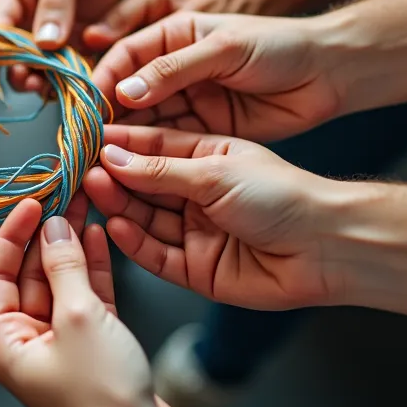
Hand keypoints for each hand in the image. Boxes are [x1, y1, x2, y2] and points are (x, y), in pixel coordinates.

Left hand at [0, 200, 201, 406]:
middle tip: (62, 196)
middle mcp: (27, 343)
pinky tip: (98, 238)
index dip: (10, 235)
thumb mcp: (79, 318)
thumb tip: (56, 228)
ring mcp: (60, 345)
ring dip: (71, 247)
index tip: (30, 203)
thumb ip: (65, 267)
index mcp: (4, 343)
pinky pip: (84, 299)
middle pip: (28, 275)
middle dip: (45, 235)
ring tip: (83, 206)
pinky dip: (92, 269)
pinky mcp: (92, 348)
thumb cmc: (102, 399)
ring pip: (60, 283)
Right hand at [83, 125, 354, 310]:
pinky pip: (156, 255)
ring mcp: (195, 231)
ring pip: (145, 219)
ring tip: (93, 191)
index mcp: (205, 157)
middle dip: (113, 176)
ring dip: (120, 205)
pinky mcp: (195, 268)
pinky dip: (135, 242)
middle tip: (81, 168)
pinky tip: (117, 226)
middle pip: (143, 184)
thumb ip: (160, 168)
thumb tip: (112, 156)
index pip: (152, 146)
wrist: (325, 248)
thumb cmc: (283, 196)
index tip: (87, 139)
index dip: (120, 143)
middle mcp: (196, 193)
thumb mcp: (215, 171)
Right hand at [90, 12, 345, 142]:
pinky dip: (151, 159)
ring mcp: (189, 103)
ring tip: (105, 163)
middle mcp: (175, 71)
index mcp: (174, 36)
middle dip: (110, 118)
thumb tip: (125, 92)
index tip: (89, 107)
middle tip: (89, 143)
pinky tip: (134, 172)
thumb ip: (174, 70)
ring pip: (146, 123)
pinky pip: (170, 146)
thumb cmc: (279, 48)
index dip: (105, 81)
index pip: (125, 56)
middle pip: (130, 95)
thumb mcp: (225, 49)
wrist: (329, 75)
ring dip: (126, 142)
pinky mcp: (204, 133)